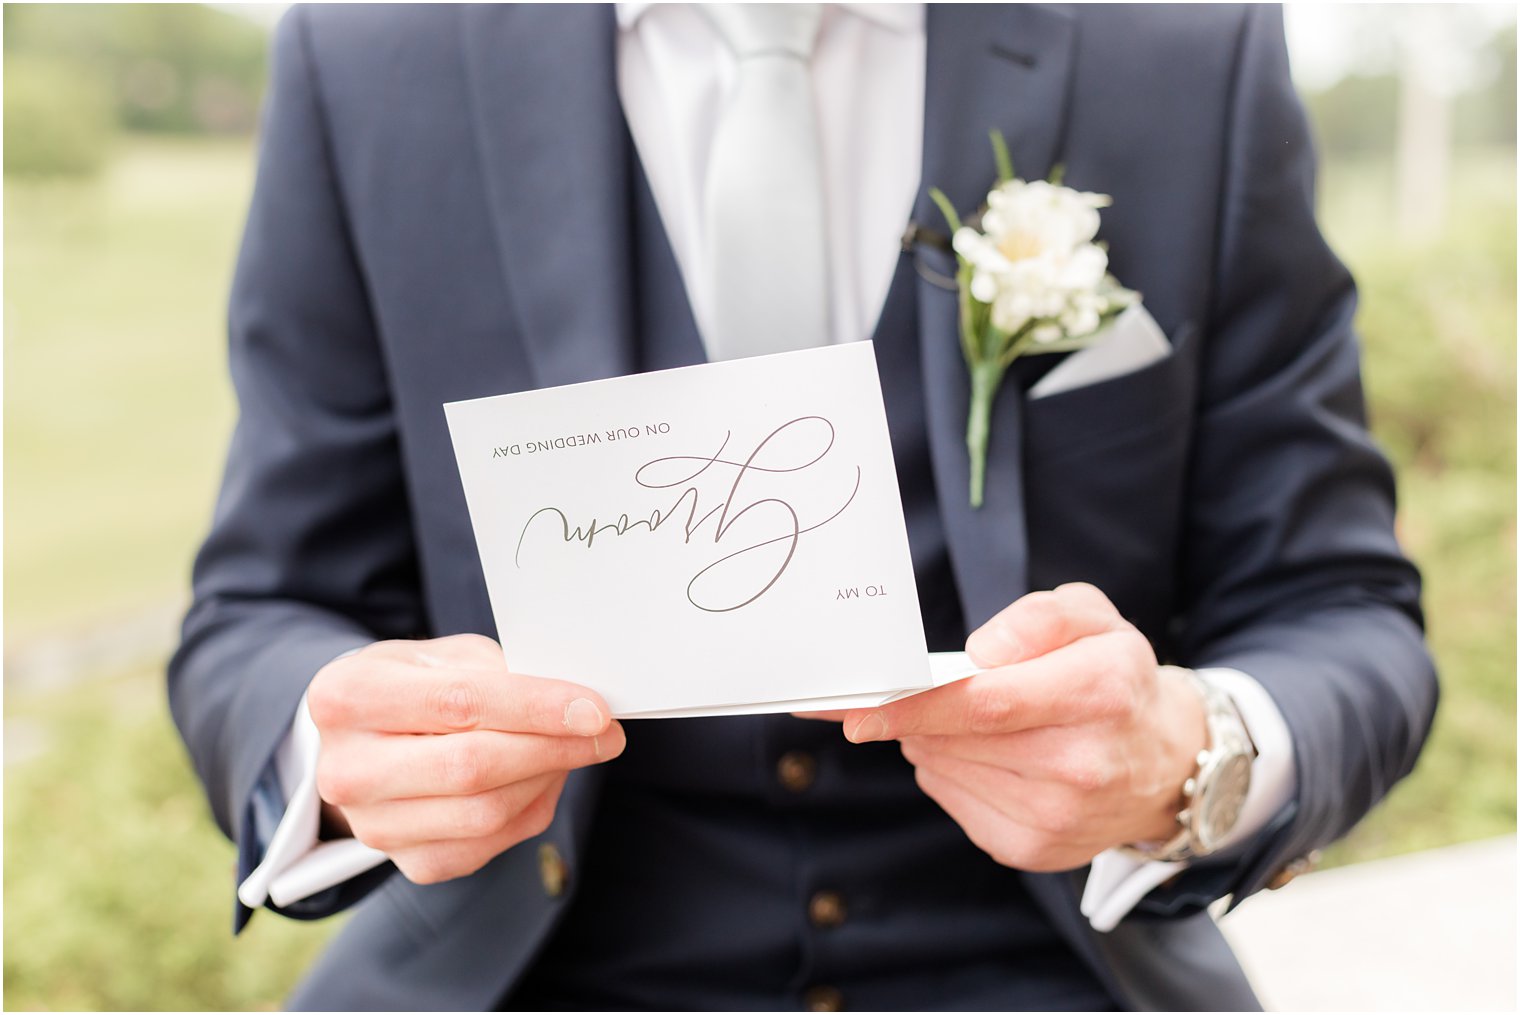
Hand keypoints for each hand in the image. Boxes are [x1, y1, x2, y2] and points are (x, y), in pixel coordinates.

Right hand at [307, 633, 623, 884]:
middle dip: (553, 748)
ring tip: (576, 749)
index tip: (593, 709)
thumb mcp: (442, 655)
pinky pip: (489, 844)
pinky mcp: (407, 862)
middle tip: (604, 734)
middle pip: (472, 766)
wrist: (364, 740)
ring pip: (486, 812)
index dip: (536, 708)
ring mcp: (372, 825)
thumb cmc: (413, 686)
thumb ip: (498, 672)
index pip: (458, 703)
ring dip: (548, 779)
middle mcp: (347, 768)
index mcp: (347, 696)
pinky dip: (531, 809)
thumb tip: (573, 704)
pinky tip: (545, 778)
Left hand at [836, 583, 1205, 871]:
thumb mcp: (1094, 619)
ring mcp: (1057, 817)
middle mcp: (1081, 764)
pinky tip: (988, 756)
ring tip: (975, 722)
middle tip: (916, 691)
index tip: (861, 708)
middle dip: (918, 713)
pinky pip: (953, 799)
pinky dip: (952, 771)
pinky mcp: (1034, 850)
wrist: (1164, 763)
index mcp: (1098, 693)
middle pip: (956, 737)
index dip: (915, 705)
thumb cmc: (1116, 681)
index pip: (985, 703)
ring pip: (945, 767)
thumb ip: (1039, 616)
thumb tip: (980, 650)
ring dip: (936, 739)